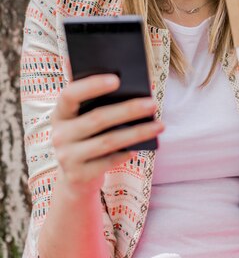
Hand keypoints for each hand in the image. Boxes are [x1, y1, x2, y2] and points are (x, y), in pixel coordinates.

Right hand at [51, 75, 163, 196]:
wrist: (75, 177)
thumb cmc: (88, 137)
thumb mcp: (85, 119)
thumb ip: (97, 102)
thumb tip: (130, 86)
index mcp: (60, 113)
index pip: (70, 95)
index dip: (92, 85)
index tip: (117, 79)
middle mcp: (59, 134)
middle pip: (97, 119)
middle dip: (128, 110)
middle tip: (153, 104)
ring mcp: (66, 157)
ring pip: (108, 141)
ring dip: (137, 132)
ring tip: (159, 125)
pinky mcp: (78, 175)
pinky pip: (108, 162)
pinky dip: (125, 153)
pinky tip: (141, 147)